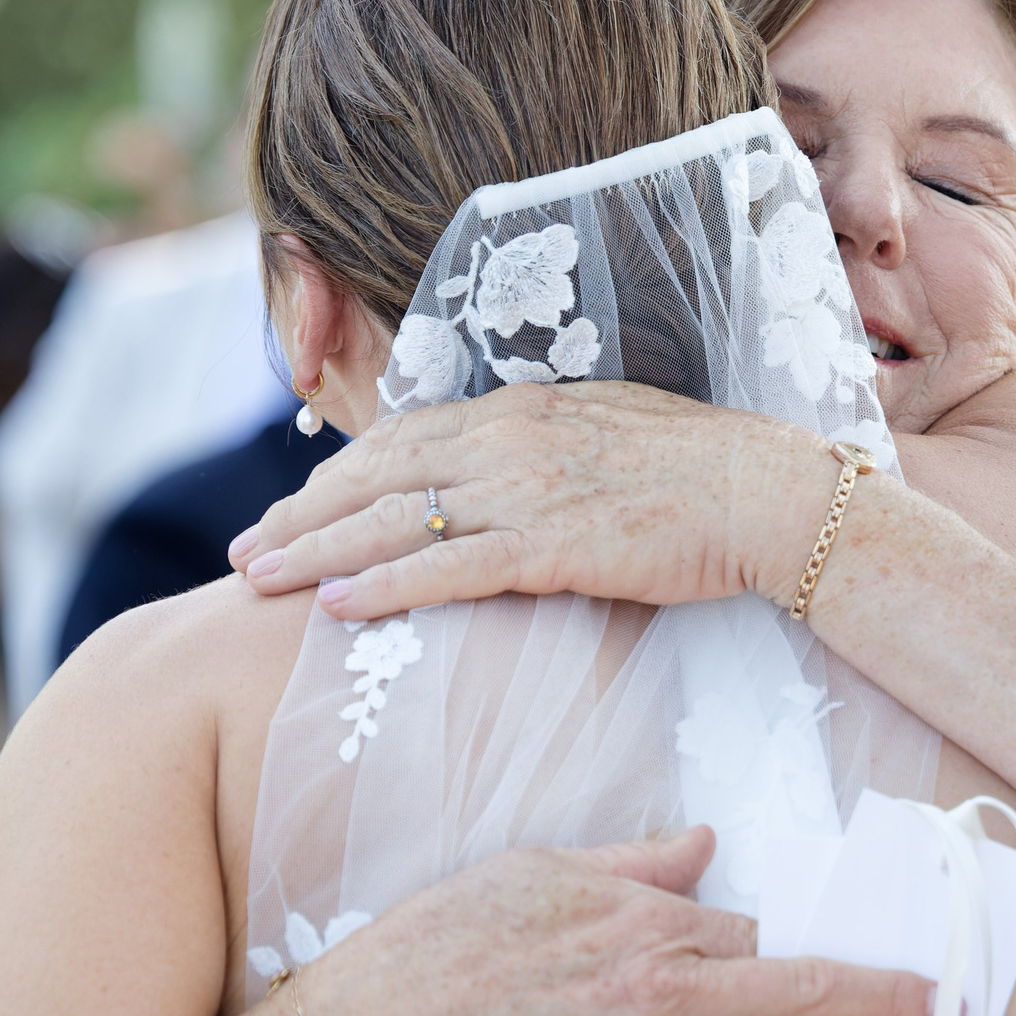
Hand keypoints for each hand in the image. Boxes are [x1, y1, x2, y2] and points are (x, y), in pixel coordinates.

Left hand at [227, 382, 830, 621]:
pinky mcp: (555, 545)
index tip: (292, 508)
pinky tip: (334, 607)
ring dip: (315, 550)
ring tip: (254, 578)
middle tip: (242, 550)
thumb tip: (497, 477)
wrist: (773, 494)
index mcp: (522, 408)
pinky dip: (383, 588)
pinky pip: (448, 568)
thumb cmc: (702, 476)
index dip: (337, 476)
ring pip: (394, 520)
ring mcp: (530, 490)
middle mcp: (511, 438)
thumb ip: (541, 451)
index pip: (403, 438)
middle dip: (300, 514)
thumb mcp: (606, 438)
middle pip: (377, 474)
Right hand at [295, 826, 937, 1015]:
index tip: (872, 951)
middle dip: (882, 1003)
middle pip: (798, 995)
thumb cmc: (456, 934)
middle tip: (945, 1012)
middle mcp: (665, 996)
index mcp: (653, 925)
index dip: (820, 944)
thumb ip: (639, 861)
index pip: (762, 933)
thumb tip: (705, 843)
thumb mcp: (546, 867)